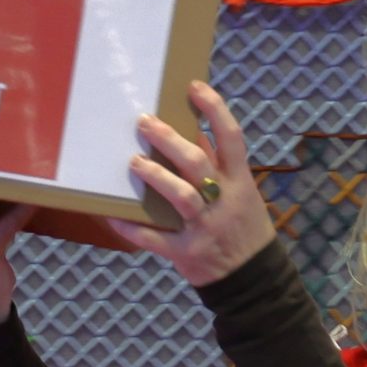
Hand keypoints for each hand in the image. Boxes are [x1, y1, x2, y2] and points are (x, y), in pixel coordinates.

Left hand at [103, 82, 276, 287]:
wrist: (253, 279)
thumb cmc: (243, 227)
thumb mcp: (242, 194)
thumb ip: (220, 166)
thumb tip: (196, 132)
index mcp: (239, 182)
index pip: (232, 138)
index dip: (215, 110)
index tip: (194, 88)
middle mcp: (223, 201)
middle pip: (197, 163)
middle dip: (169, 141)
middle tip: (144, 122)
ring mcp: (205, 227)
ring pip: (181, 197)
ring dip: (155, 177)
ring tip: (134, 162)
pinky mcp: (187, 252)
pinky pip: (156, 239)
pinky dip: (133, 228)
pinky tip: (112, 216)